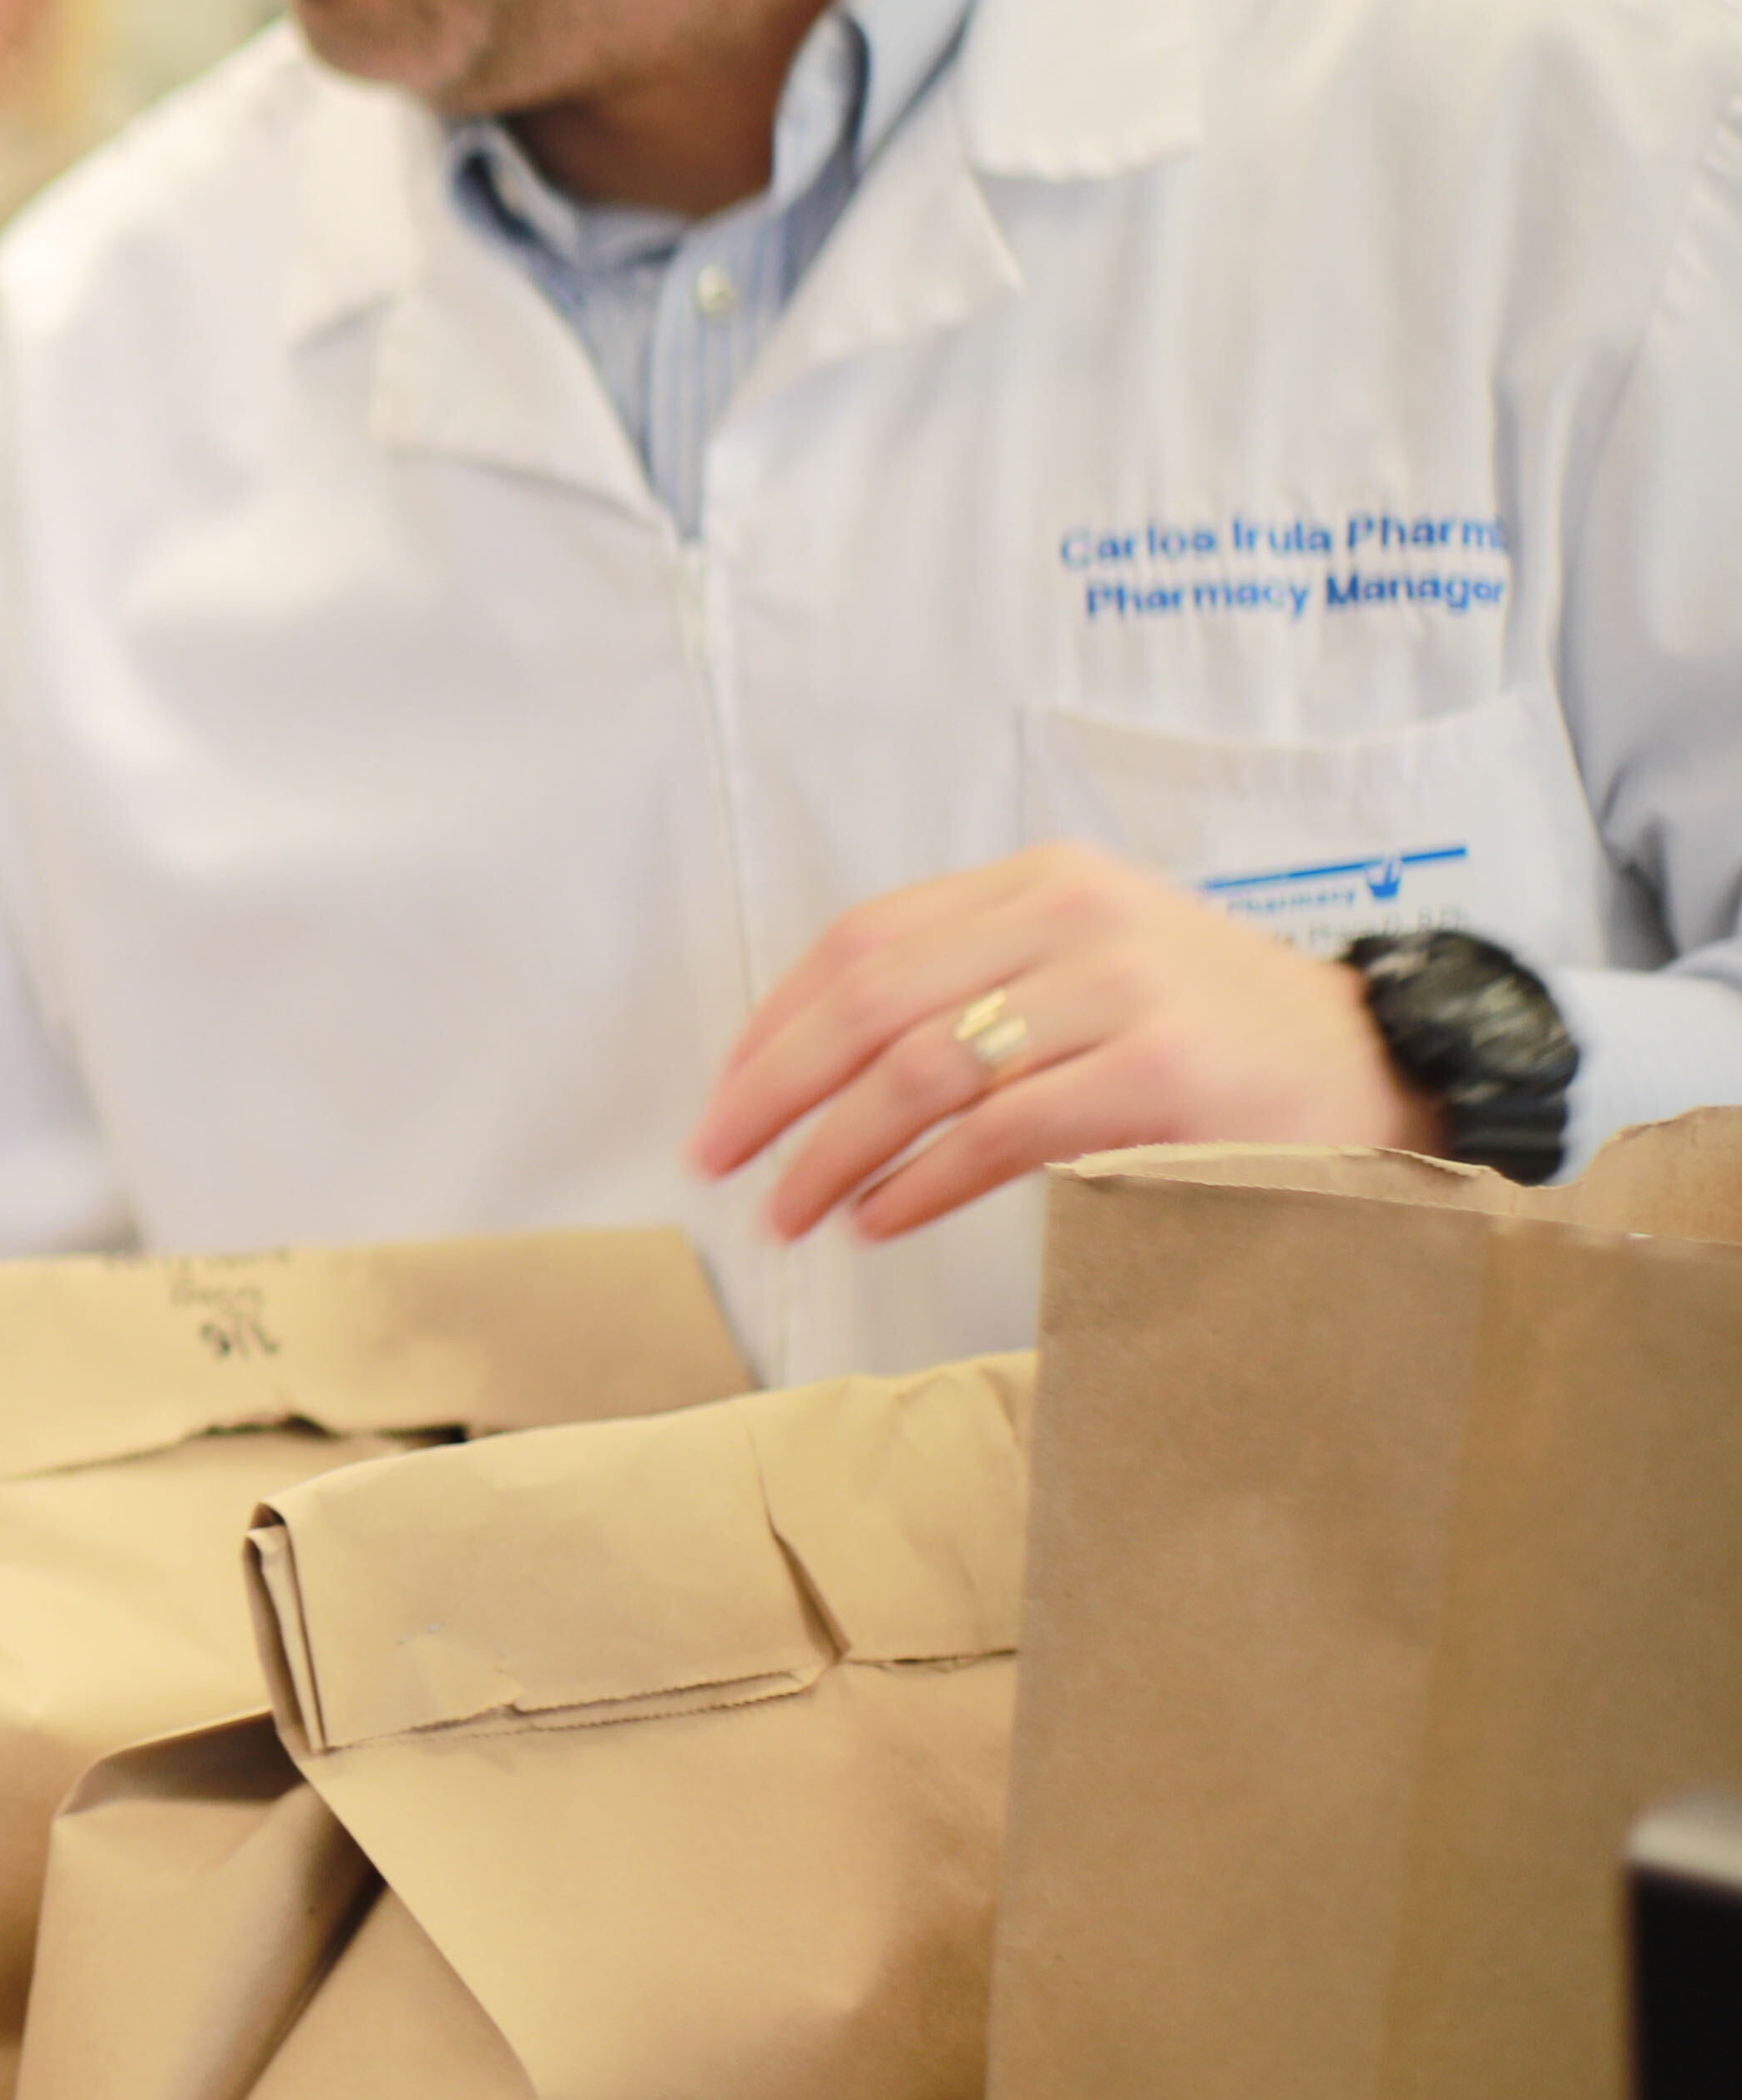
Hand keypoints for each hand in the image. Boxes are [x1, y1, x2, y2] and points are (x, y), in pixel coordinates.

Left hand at [691, 839, 1442, 1241]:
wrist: (1381, 1060)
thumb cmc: (1212, 1034)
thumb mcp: (1088, 971)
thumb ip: (976, 986)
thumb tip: (815, 1068)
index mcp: (1041, 882)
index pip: (863, 941)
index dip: (775, 1023)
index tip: (724, 1095)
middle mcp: (1073, 917)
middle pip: (870, 1002)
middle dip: (774, 1088)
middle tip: (719, 1158)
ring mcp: (1119, 990)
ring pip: (921, 1071)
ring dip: (833, 1151)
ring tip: (791, 1210)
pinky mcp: (1160, 1072)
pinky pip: (1001, 1131)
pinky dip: (923, 1182)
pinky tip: (879, 1217)